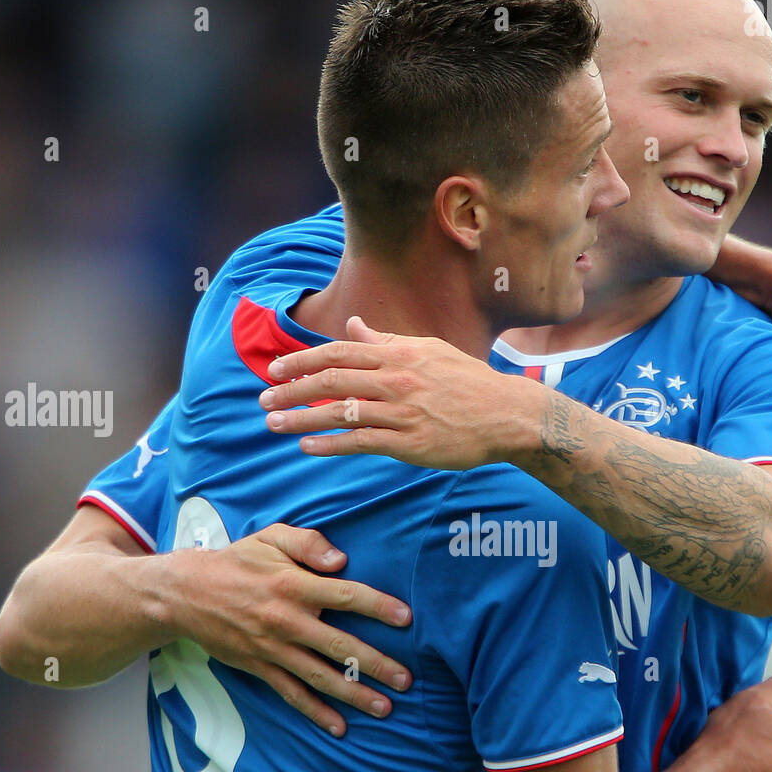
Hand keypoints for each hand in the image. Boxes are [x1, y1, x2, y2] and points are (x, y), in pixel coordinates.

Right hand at [165, 523, 411, 735]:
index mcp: (294, 585)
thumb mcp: (271, 538)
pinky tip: (339, 727)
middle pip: (339, 645)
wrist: (186, 594)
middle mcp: (286, 620)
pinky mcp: (260, 667)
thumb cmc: (238, 562)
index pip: (345, 595)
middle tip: (406, 679)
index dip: (378, 607)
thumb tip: (341, 560)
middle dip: (376, 664)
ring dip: (354, 694)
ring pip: (320, 676)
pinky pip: (291, 694)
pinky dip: (315, 713)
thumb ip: (309, 543)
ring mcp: (273, 648)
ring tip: (385, 707)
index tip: (407, 618)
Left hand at [258, 316, 542, 469]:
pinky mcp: (408, 443)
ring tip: (273, 423)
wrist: (507, 415)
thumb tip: (353, 325)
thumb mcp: (429, 350)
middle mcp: (395, 379)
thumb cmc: (470, 382)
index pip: (338, 352)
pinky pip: (360, 442)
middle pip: (330, 380)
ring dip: (301, 418)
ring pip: (339, 412)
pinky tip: (307, 446)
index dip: (302, 359)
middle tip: (263, 397)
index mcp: (398, 354)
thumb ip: (387, 340)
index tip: (275, 368)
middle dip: (291, 389)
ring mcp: (401, 412)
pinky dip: (329, 445)